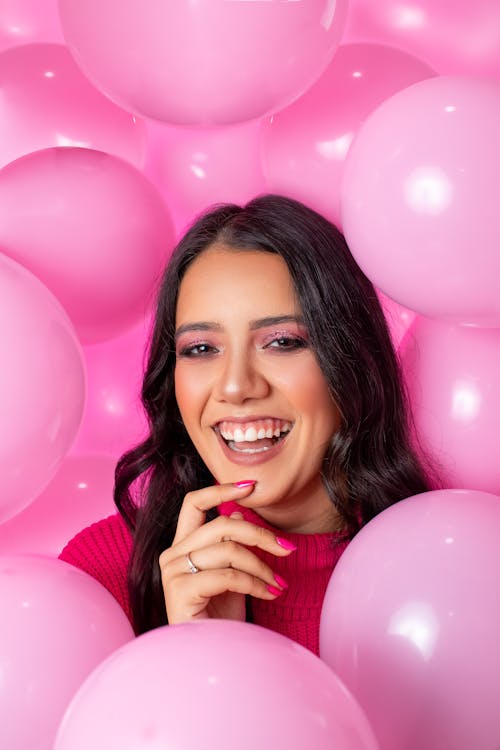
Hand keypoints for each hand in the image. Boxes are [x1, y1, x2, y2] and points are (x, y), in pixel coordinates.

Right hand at [159, 481, 294, 623]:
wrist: (210, 659)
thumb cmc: (220, 618)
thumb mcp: (231, 574)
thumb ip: (230, 543)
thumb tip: (238, 512)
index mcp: (181, 545)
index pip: (193, 503)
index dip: (220, 490)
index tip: (251, 487)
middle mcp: (172, 554)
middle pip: (221, 525)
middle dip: (261, 534)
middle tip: (288, 549)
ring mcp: (172, 572)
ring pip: (228, 549)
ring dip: (263, 566)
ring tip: (279, 584)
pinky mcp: (180, 590)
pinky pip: (227, 575)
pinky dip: (256, 583)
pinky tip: (270, 594)